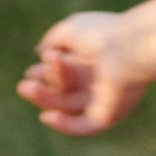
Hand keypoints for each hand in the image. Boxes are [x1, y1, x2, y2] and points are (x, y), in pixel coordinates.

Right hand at [16, 12, 151, 135]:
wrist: (130, 48)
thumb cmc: (102, 35)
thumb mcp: (71, 29)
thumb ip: (53, 39)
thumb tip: (43, 52)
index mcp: (95, 58)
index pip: (67, 70)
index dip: (48, 70)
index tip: (38, 64)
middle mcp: (101, 79)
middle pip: (65, 90)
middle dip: (42, 88)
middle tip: (26, 84)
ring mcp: (106, 98)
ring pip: (70, 106)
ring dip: (46, 100)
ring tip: (28, 88)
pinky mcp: (110, 114)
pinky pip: (86, 126)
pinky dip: (65, 125)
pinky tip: (47, 116)